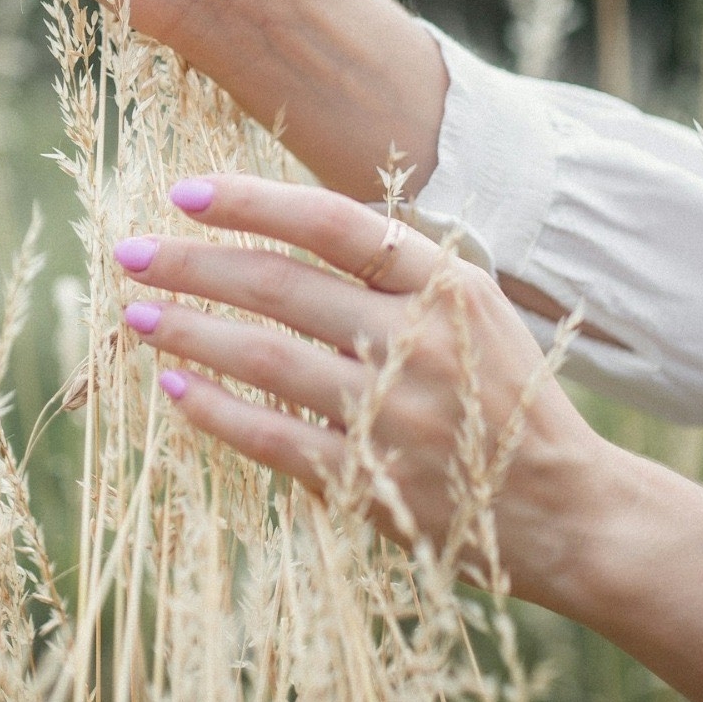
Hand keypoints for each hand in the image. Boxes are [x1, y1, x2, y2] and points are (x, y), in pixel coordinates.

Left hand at [111, 171, 600, 595]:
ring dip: (190, 332)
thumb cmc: (504, 394)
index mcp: (444, 284)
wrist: (570, 509)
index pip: (332, 223)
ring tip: (135, 314)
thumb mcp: (473, 307)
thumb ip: (396, 267)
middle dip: (193, 264)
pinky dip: (216, 411)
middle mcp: (417, 340)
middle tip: (131, 251)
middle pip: (281, 286)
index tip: (185, 192)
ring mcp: (392, 413)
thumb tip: (282, 224)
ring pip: (265, 358)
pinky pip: (272, 437)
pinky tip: (173, 389)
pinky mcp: (370, 480)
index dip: (253, 201)